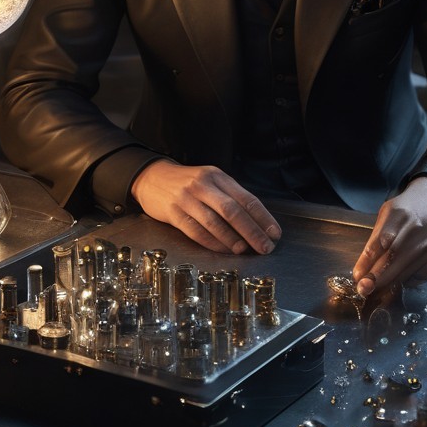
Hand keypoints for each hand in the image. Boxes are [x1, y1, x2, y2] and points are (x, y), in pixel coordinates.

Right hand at [130, 159, 281, 255]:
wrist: (152, 177)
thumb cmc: (187, 183)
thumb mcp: (210, 181)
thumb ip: (229, 196)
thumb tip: (256, 222)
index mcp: (218, 176)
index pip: (246, 198)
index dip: (263, 217)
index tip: (274, 233)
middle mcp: (204, 185)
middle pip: (233, 211)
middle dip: (252, 231)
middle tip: (265, 247)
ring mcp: (187, 198)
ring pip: (215, 222)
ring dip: (232, 239)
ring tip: (245, 250)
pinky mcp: (173, 212)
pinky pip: (195, 231)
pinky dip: (212, 242)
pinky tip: (223, 250)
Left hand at [351, 177, 426, 299]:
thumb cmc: (404, 211)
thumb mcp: (385, 215)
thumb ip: (374, 241)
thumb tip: (362, 272)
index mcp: (399, 213)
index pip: (381, 240)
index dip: (368, 261)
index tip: (358, 277)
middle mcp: (418, 227)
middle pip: (394, 258)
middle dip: (376, 278)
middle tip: (364, 289)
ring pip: (407, 271)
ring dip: (389, 283)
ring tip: (378, 286)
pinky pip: (420, 275)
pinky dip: (407, 280)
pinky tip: (401, 275)